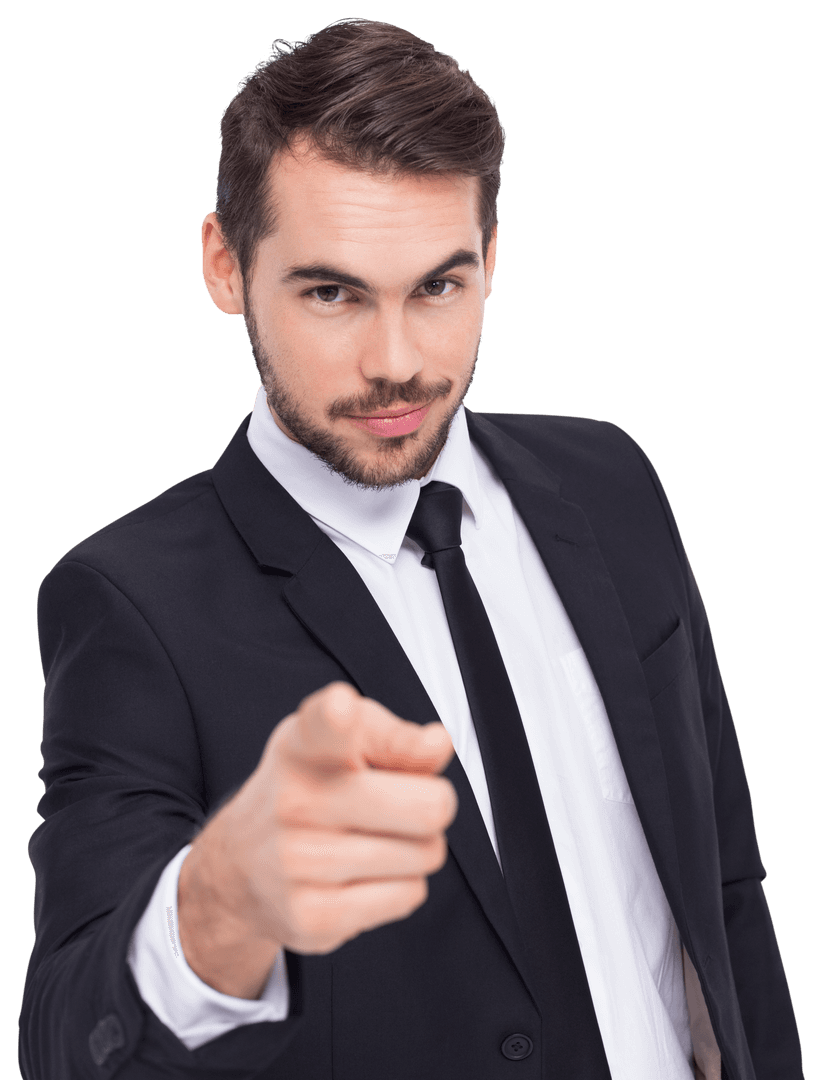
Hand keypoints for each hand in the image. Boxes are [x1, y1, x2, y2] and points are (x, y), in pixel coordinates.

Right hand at [178, 682, 456, 995]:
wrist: (239, 866)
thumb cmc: (311, 789)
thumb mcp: (345, 742)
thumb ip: (396, 736)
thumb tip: (437, 744)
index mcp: (304, 743)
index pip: (324, 723)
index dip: (338, 714)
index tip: (340, 709)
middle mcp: (296, 799)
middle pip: (430, 806)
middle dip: (434, 804)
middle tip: (403, 803)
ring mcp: (300, 861)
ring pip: (427, 853)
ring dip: (417, 847)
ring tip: (375, 838)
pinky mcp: (314, 916)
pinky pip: (410, 895)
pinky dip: (401, 885)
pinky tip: (362, 874)